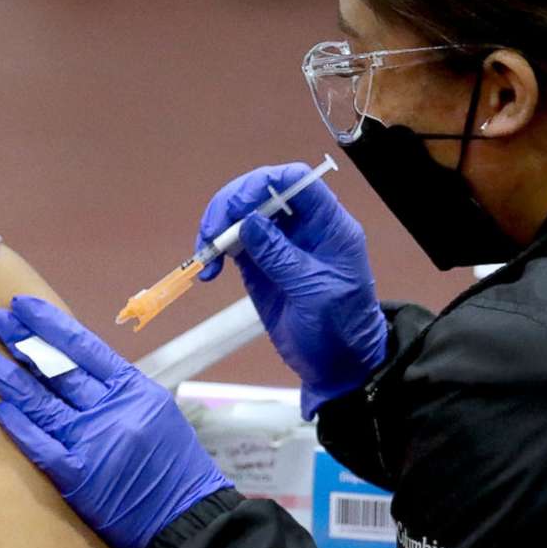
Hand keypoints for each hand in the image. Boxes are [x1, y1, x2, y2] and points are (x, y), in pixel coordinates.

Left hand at [0, 296, 232, 547]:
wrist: (188, 519)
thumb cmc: (173, 466)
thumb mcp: (155, 412)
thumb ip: (118, 389)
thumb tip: (74, 364)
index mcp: (134, 389)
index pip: (85, 346)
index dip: (50, 323)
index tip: (23, 306)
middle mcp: (113, 410)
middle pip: (59, 369)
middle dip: (23, 342)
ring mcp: (95, 443)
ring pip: (42, 403)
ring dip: (9, 379)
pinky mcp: (80, 478)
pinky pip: (42, 447)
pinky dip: (20, 428)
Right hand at [196, 163, 389, 414]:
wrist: (338, 365)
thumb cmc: (341, 328)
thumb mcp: (314, 292)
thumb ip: (281, 256)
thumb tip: (248, 222)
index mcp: (328, 225)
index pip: (296, 182)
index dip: (263, 183)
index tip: (237, 206)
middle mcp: (302, 228)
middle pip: (261, 192)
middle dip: (230, 204)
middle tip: (212, 232)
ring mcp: (278, 245)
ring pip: (241, 215)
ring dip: (217, 228)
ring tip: (206, 255)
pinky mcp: (259, 265)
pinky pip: (232, 244)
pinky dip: (214, 252)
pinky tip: (208, 270)